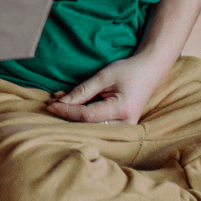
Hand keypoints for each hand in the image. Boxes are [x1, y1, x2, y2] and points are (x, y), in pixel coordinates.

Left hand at [46, 53, 171, 124]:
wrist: (150, 72)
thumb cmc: (128, 71)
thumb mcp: (104, 76)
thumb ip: (83, 90)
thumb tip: (61, 102)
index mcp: (122, 109)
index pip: (87, 116)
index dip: (67, 111)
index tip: (51, 104)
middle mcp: (126, 124)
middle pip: (89, 127)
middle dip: (68, 117)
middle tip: (52, 105)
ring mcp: (126, 129)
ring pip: (92, 129)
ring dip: (74, 118)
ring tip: (59, 104)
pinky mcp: (122, 128)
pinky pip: (99, 126)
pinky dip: (83, 119)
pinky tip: (71, 108)